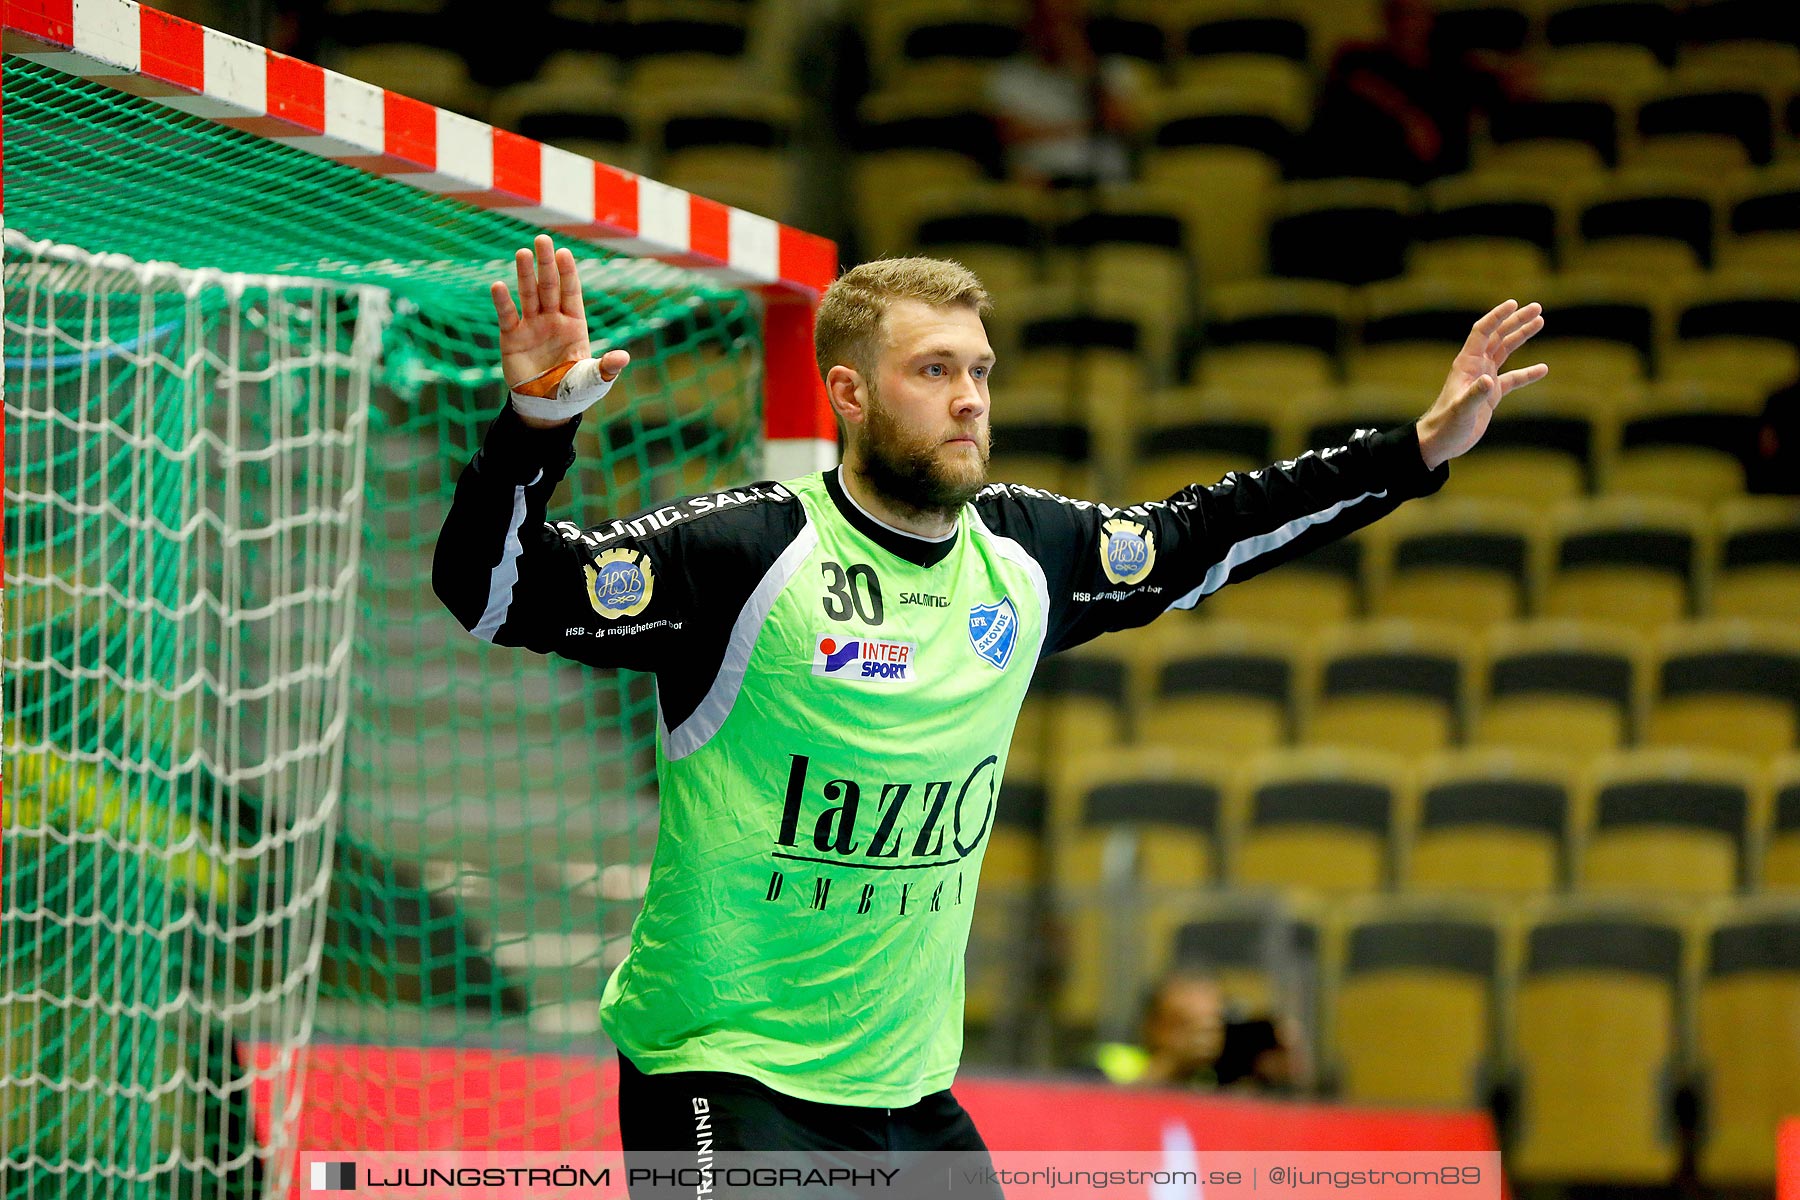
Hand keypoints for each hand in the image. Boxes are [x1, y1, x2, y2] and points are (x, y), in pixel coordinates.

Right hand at [490, 234, 628, 428]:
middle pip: (549, 286)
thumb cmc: (574, 390)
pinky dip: (503, 302)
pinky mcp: (512, 338)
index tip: (564, 253)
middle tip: (542, 239)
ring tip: (522, 253)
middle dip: (546, 264)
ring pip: (528, 295)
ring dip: (525, 275)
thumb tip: (623, 357)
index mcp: (575, 324)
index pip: (571, 292)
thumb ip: (606, 367)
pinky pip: (508, 316)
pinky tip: (498, 286)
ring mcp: (532, 326)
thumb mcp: (594, 379)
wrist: (547, 407)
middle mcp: (552, 319)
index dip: (568, 273)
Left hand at [1416, 299, 1547, 469]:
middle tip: (1537, 308)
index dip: (1497, 316)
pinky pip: (1512, 378)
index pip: (1483, 332)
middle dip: (1516, 321)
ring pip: (1505, 351)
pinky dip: (1527, 373)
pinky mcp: (1491, 394)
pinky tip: (1543, 369)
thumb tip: (1489, 381)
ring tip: (1540, 321)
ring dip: (1521, 336)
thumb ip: (1475, 395)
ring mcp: (1484, 379)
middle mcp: (1475, 367)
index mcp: (1466, 364)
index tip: (1514, 303)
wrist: (1440, 442)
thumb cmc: (1446, 425)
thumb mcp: (1461, 410)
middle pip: (1497, 336)